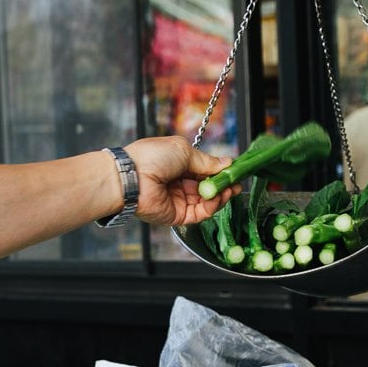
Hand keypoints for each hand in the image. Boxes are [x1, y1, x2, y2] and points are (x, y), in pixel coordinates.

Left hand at [123, 136, 238, 227]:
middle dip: (224, 185)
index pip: (205, 170)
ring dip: (221, 196)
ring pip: (207, 201)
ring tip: (228, 190)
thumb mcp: (184, 151)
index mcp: (179, 164)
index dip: (220, 172)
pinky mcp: (178, 215)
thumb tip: (227, 163)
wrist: (131, 178)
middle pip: (208, 187)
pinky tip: (216, 198)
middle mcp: (179, 182)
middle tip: (236, 184)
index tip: (235, 172)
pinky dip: (211, 206)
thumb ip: (207, 161)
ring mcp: (179, 200)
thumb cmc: (152, 158)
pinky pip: (200, 213)